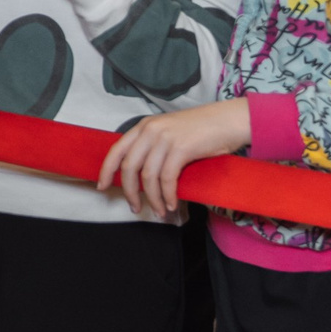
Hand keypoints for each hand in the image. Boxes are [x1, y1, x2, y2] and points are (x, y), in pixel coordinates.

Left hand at [98, 99, 252, 218]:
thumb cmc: (202, 130)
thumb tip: (141, 176)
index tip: (101, 187)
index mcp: (144, 126)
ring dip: (153, 199)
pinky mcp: (181, 148)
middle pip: (129, 167)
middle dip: (129, 191)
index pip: (116, 150)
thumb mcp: (169, 133)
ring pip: (148, 176)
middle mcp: (150, 130)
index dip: (106, 171)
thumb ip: (153, 147)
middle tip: (134, 207)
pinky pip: (168, 178)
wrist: (228, 120)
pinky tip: (172, 204)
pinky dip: (168, 195)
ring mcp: (165, 139)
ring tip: (159, 211)